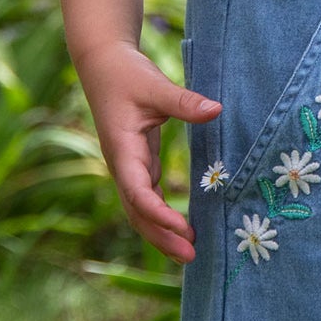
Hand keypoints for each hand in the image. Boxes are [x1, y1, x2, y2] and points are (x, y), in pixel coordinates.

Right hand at [78, 39, 221, 263]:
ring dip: (162, 233)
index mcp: (122, 151)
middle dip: (162, 236)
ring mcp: (128, 167)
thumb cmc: (126, 74)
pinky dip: (162, 216)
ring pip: (141, 209)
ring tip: (189, 252)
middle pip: (138, 212)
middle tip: (192, 256)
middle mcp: (122, 166)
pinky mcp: (138, 163)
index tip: (182, 226)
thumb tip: (216, 110)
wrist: (103, 65)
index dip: (158, 213)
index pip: (137, 192)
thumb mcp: (155, 85)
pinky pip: (148, 197)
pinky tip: (181, 229)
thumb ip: (184, 101)